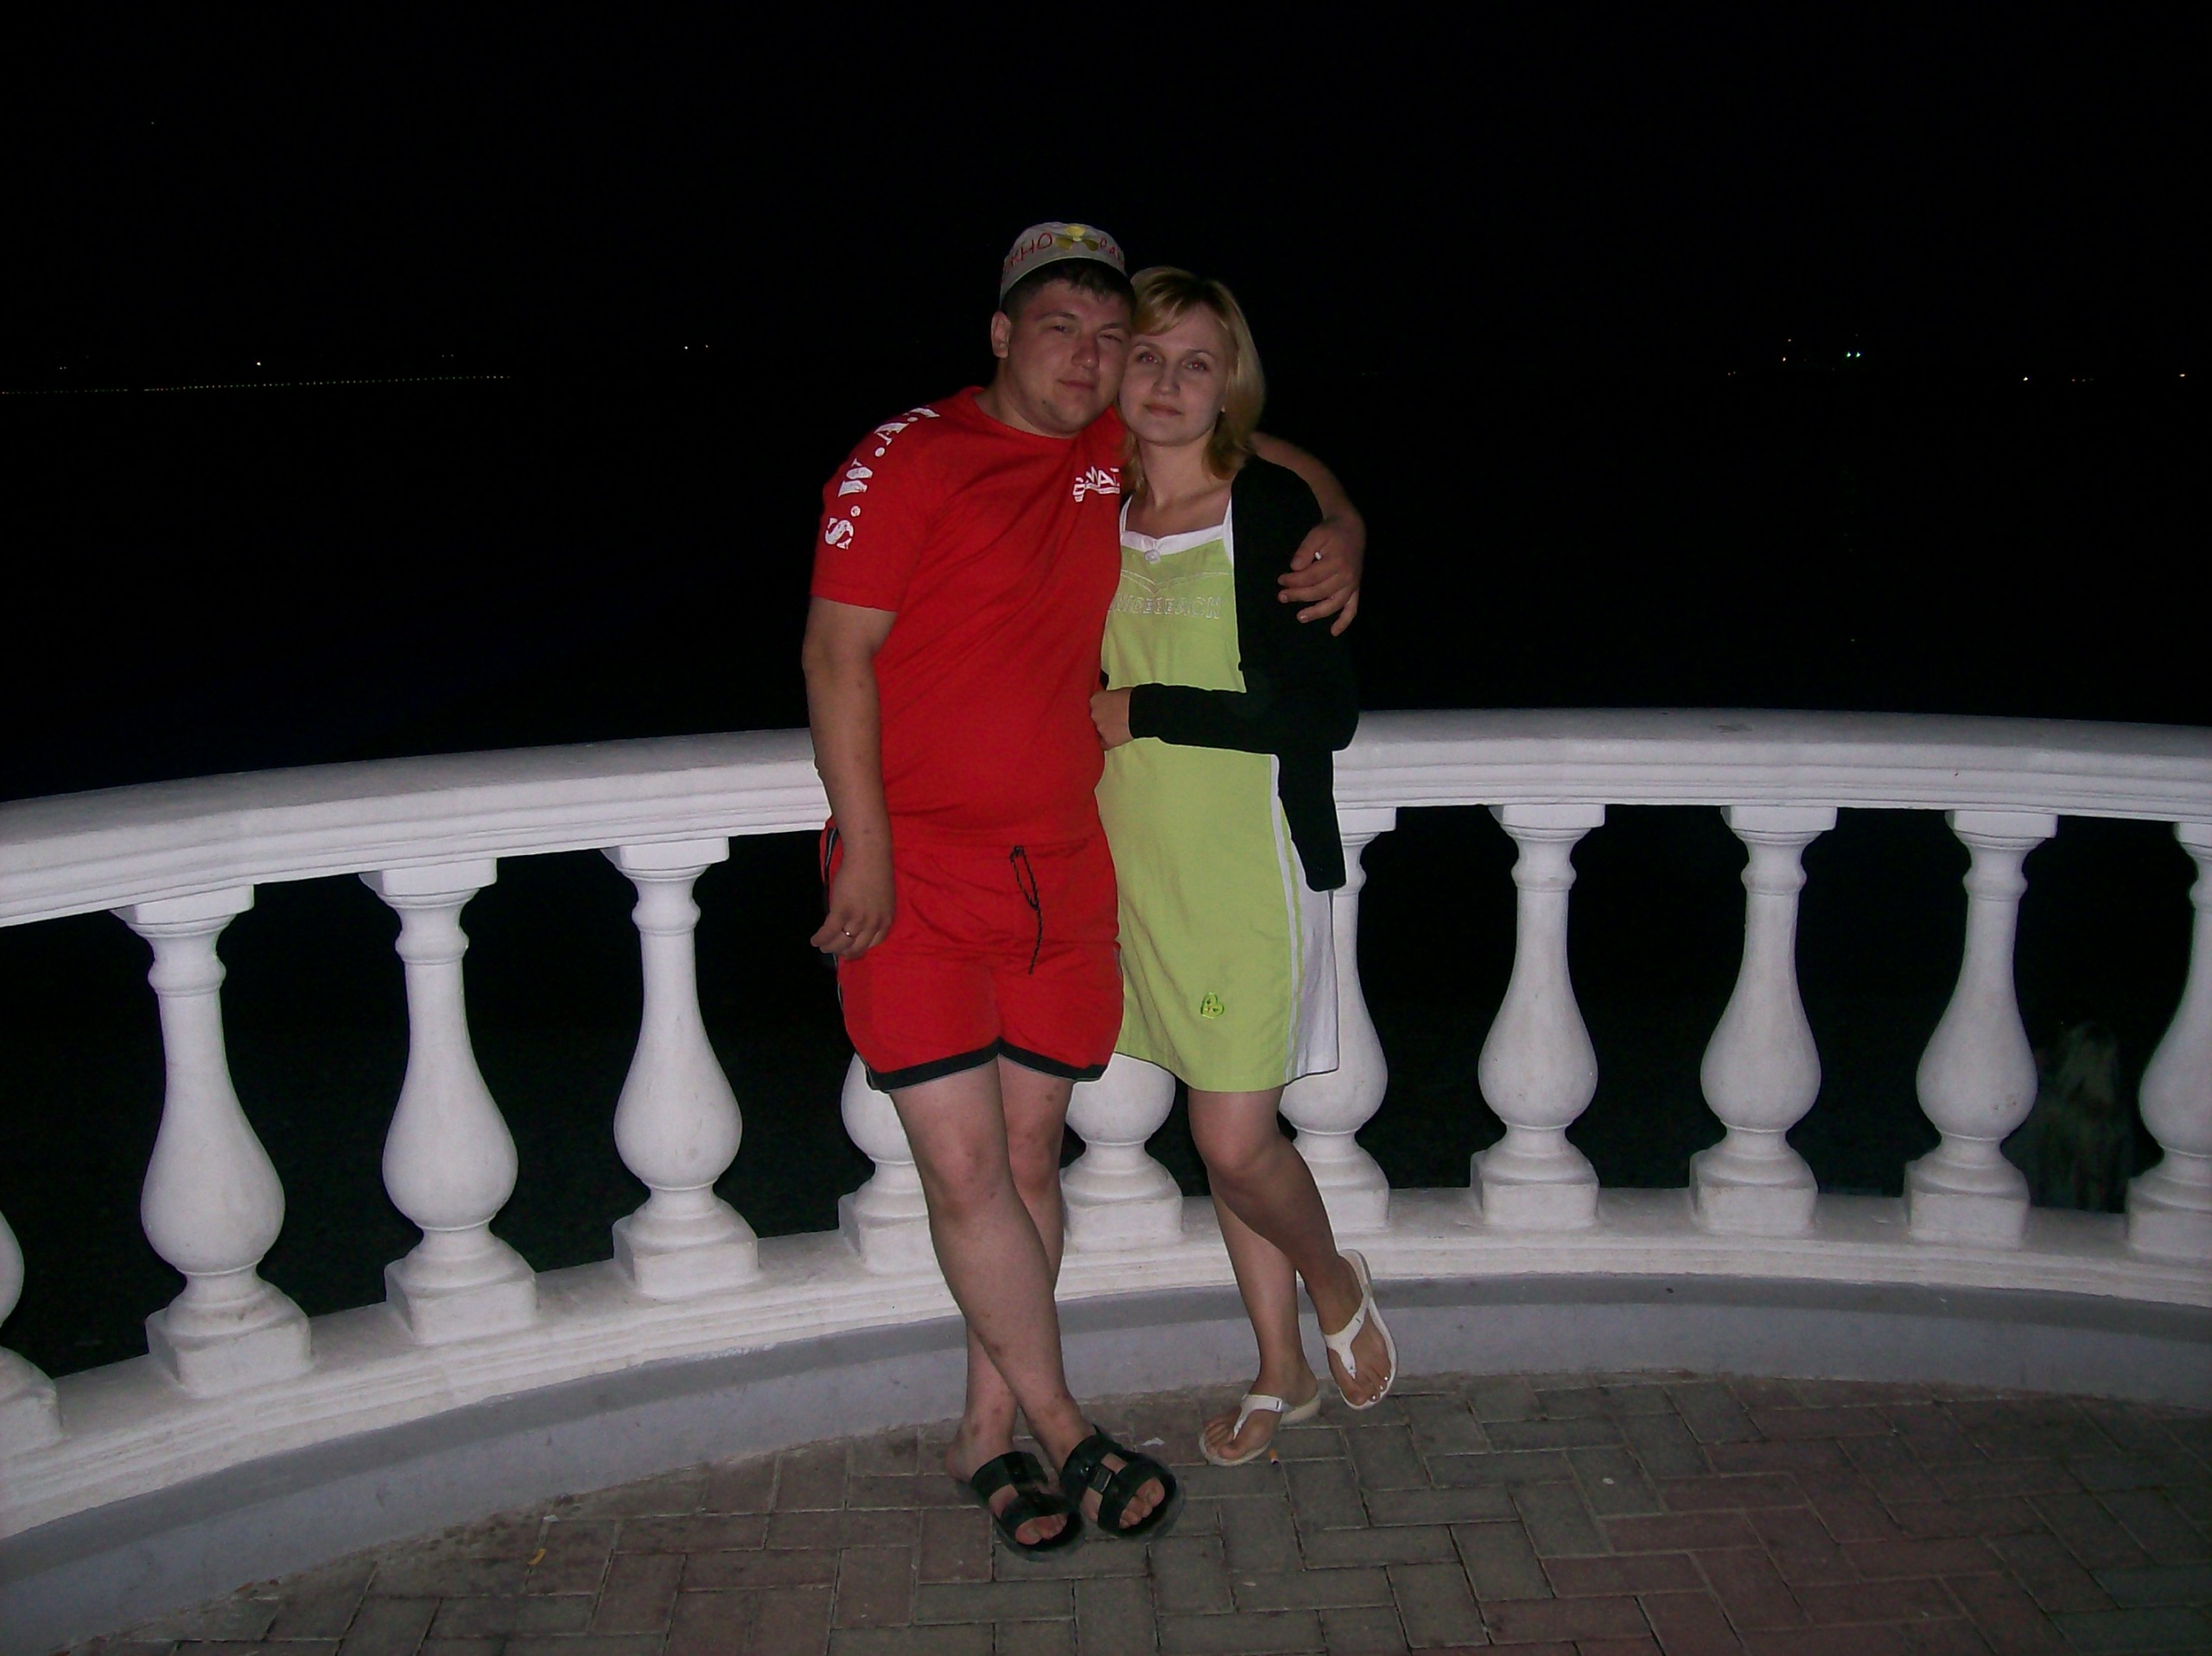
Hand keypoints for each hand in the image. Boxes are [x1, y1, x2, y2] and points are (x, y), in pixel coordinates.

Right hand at [811, 849, 894, 958]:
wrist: (869, 855)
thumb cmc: (876, 870)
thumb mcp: (882, 898)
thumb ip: (874, 912)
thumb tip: (858, 922)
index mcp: (886, 920)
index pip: (874, 944)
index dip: (860, 948)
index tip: (851, 948)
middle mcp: (873, 923)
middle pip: (857, 948)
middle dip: (844, 952)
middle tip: (834, 950)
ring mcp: (858, 919)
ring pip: (841, 943)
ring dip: (829, 947)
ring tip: (821, 946)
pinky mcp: (842, 911)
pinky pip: (829, 932)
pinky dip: (820, 939)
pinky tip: (814, 940)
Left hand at [1090, 687, 1133, 748]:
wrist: (1143, 710)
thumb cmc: (1134, 698)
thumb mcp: (1117, 693)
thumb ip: (1108, 699)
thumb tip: (1111, 704)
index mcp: (1095, 699)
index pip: (1092, 706)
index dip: (1099, 709)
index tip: (1105, 710)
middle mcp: (1094, 714)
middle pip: (1093, 719)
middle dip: (1101, 719)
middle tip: (1113, 718)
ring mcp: (1100, 728)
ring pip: (1098, 732)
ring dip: (1106, 730)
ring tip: (1118, 728)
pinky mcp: (1108, 740)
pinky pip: (1104, 744)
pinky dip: (1108, 743)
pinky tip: (1115, 739)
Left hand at [1279, 513, 1363, 634]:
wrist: (1352, 529)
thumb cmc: (1331, 532)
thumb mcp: (1316, 534)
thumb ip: (1304, 550)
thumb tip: (1294, 568)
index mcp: (1337, 563)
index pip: (1310, 577)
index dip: (1293, 580)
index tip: (1281, 579)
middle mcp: (1346, 577)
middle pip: (1318, 592)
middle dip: (1298, 595)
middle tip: (1281, 596)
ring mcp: (1352, 585)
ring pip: (1333, 604)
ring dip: (1316, 613)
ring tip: (1300, 617)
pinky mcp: (1355, 589)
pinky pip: (1352, 609)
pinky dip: (1344, 621)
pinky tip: (1333, 632)